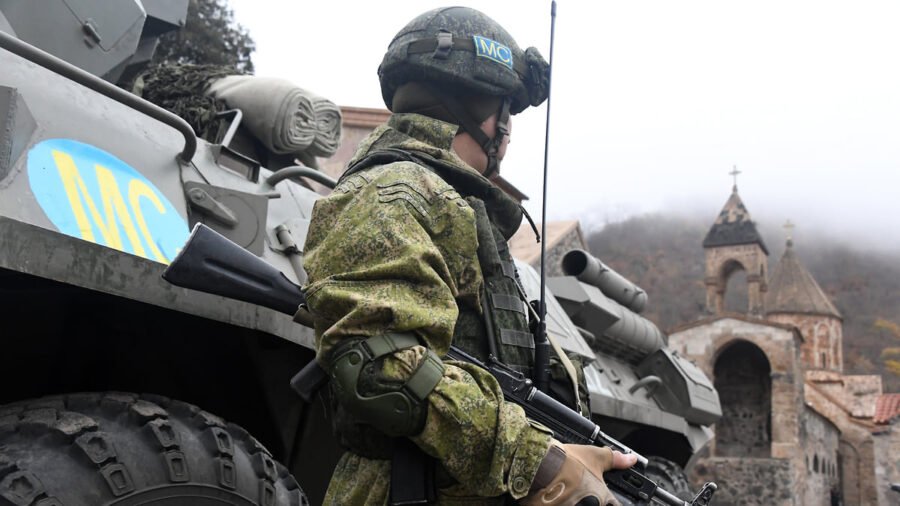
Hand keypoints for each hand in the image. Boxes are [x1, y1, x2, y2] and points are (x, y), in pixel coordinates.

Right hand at [520, 441, 635, 505]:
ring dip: (577, 501)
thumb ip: (614, 460)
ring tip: (567, 491)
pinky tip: (557, 496)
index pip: (615, 505)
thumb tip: (630, 460)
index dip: (612, 501)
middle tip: (583, 490)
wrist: (536, 464)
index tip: (608, 498)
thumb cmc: (564, 461)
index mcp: (602, 498)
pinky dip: (563, 503)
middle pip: (597, 505)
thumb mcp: (593, 456)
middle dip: (593, 499)